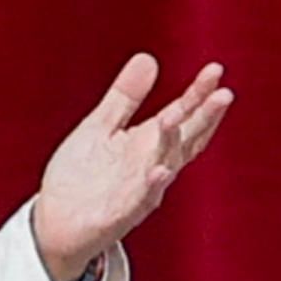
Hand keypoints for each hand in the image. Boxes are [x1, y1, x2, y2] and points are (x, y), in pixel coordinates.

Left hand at [31, 54, 233, 280]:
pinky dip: (151, 186)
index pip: (182, 115)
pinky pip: (140, 200)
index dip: (198, 94)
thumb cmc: (82, 176)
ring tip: (177, 116)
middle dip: (204, 117)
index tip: (215, 70)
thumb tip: (148, 57)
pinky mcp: (121, 214)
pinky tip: (160, 171)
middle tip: (223, 93)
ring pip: (164, 165)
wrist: (56, 222)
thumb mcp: (101, 126)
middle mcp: (152, 166)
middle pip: (184, 138)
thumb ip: (125, 97)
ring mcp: (140, 191)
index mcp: (148, 143)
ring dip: (172, 143)